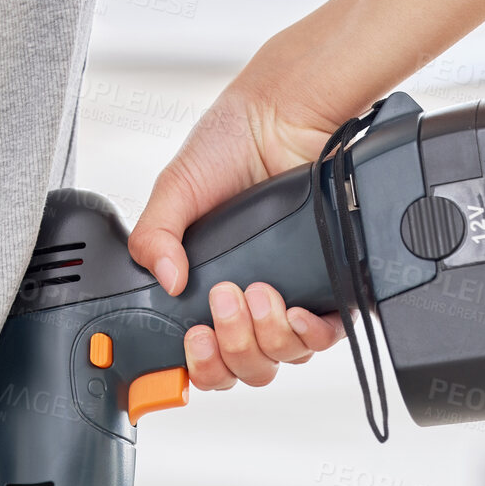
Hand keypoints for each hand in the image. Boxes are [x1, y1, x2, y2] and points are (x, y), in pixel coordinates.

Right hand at [127, 82, 348, 390]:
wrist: (282, 116)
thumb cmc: (232, 145)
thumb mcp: (176, 188)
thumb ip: (155, 234)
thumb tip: (164, 279)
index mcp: (207, 289)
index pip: (203, 355)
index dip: (196, 366)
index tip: (191, 345)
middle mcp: (249, 302)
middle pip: (243, 369)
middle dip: (230, 349)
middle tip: (223, 300)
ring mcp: (289, 298)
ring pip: (280, 358)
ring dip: (264, 336)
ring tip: (255, 291)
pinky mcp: (328, 288)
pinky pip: (323, 337)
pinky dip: (308, 334)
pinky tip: (295, 311)